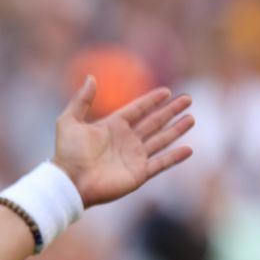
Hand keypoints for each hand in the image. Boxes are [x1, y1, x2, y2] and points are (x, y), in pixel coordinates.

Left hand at [53, 76, 193, 207]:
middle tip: (188, 99)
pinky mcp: (139, 174)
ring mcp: (133, 157)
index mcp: (111, 126)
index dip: (151, 101)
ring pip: (161, 140)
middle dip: (170, 111)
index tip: (167, 91)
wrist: (70, 182)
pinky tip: (189, 149)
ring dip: (176, 129)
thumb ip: (81, 100)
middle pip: (153, 122)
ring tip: (191, 118)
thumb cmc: (67, 153)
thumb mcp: (69, 121)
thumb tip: (91, 77)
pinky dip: (175, 157)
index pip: (137, 110)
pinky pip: (161, 163)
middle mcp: (125, 140)